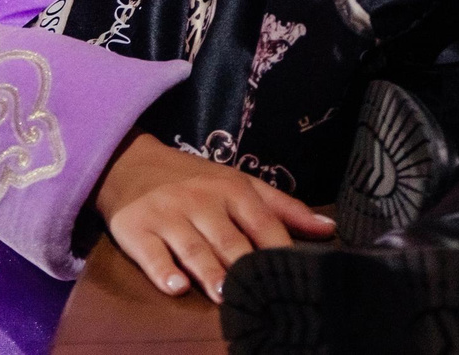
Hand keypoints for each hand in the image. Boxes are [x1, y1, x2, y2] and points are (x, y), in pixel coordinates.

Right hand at [94, 132, 333, 301]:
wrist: (129, 162)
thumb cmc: (194, 180)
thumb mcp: (239, 183)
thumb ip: (283, 208)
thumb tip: (329, 229)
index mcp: (231, 189)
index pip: (261, 222)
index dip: (279, 249)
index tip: (296, 276)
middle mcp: (200, 201)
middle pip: (228, 238)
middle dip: (245, 265)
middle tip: (263, 295)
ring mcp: (167, 215)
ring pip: (192, 247)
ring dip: (209, 271)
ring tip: (224, 295)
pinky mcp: (134, 229)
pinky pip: (150, 253)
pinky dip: (162, 271)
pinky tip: (175, 287)